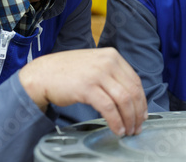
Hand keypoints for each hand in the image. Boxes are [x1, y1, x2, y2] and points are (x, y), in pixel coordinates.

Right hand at [18, 47, 147, 135]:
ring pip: (124, 100)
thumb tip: (130, 97)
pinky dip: (116, 121)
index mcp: (112, 55)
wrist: (42, 74)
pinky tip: (117, 129)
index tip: (142, 114)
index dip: (142, 100)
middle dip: (138, 113)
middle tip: (137, 127)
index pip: (135, 80)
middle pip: (133, 91)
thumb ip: (111, 74)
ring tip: (128, 131)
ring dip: (129, 119)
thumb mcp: (94, 64)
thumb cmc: (67, 72)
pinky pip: (109, 108)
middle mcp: (108, 62)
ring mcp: (98, 74)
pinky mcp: (87, 87)